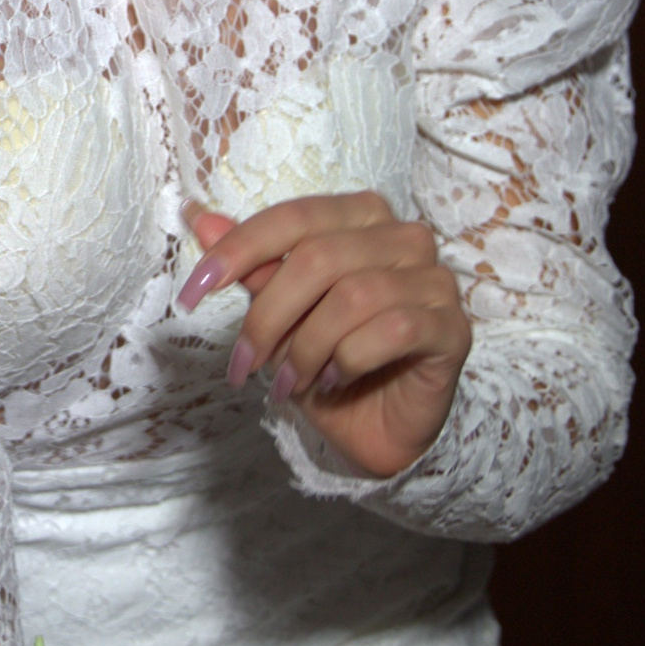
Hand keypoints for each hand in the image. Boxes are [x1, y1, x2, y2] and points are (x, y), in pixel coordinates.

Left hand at [178, 194, 470, 478]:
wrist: (376, 429)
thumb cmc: (329, 362)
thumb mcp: (281, 315)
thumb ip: (252, 266)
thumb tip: (197, 216)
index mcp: (362, 217)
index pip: (295, 217)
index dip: (238, 249)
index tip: (191, 293)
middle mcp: (405, 238)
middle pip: (319, 257)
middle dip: (269, 316)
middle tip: (243, 363)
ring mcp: (435, 281)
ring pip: (354, 297)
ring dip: (307, 349)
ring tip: (290, 382)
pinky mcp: (453, 328)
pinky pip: (394, 330)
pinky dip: (349, 360)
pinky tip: (336, 381)